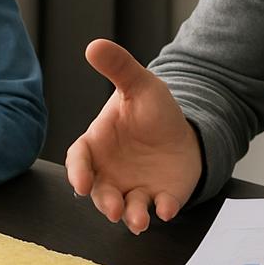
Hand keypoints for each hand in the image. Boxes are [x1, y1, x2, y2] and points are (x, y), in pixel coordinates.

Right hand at [66, 39, 202, 233]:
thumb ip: (118, 67)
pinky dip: (162, 209)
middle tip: (113, 209)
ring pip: (127, 208)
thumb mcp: (139, 84)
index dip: (78, 173)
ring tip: (139, 219)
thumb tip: (93, 44)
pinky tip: (167, 207)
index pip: (80, 160)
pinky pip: (159, 207)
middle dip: (105, 203)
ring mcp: (135, 188)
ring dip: (131, 216)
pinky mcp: (160, 197)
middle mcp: (111, 172)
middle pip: (100, 192)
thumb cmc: (152, 109)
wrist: (185, 129)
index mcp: (98, 144)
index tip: (80, 184)